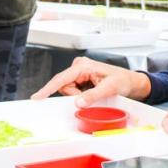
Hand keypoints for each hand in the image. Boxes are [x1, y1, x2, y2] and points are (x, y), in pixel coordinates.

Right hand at [31, 56, 151, 106]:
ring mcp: (79, 73)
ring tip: (94, 93)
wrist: (130, 82)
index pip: (61, 78)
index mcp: (84, 66)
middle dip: (74, 95)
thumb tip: (77, 102)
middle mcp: (79, 67)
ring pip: (67, 90)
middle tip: (91, 95)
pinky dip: (80, 95)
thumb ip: (92, 95)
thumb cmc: (122, 80)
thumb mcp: (109, 89)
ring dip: (78, 96)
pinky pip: (73, 91)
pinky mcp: (80, 79)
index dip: (48, 88)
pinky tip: (92, 92)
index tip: (37, 97)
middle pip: (64, 86)